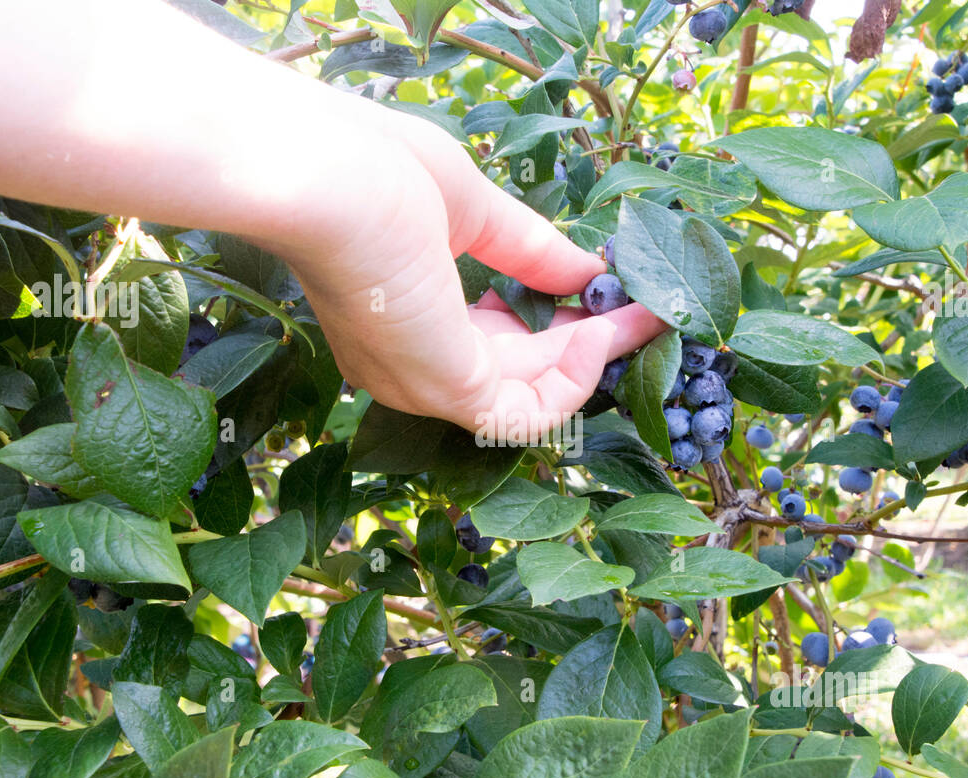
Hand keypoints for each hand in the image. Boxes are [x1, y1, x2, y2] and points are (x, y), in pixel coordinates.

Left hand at [270, 90, 666, 438]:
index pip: (493, 336)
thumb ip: (531, 249)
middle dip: (591, 337)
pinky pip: (526, 417)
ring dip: (596, 358)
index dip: (556, 316)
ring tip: (647, 315)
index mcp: (407, 314)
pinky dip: (574, 383)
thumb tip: (590, 273)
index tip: (607, 291)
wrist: (318, 175)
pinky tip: (602, 332)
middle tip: (650, 308)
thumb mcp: (472, 209)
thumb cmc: (373, 171)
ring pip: (530, 397)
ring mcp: (425, 382)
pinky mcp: (444, 391)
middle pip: (521, 368)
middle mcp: (412, 360)